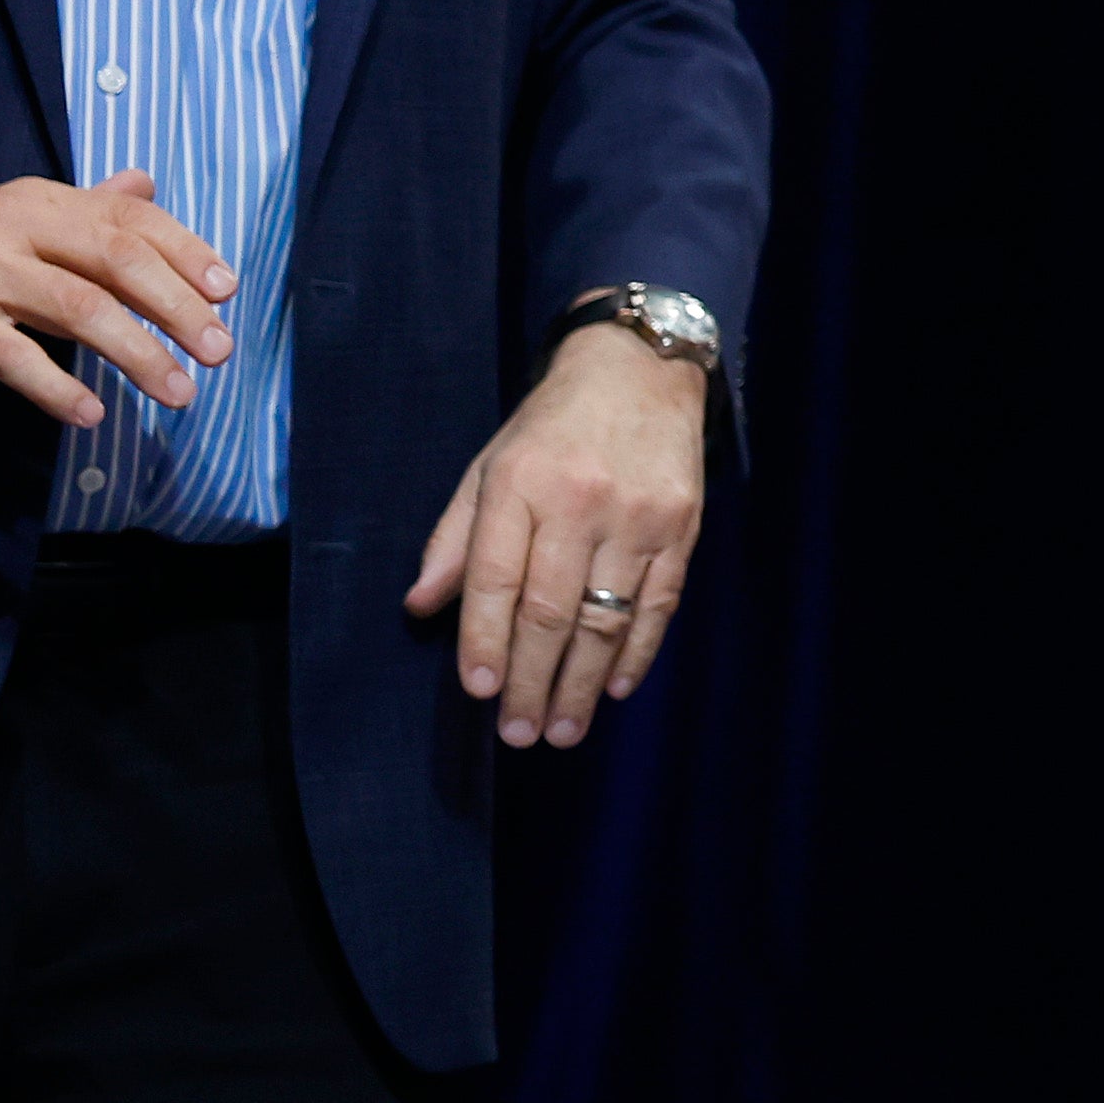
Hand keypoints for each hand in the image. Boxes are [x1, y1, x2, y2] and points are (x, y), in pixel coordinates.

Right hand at [0, 172, 234, 424]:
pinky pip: (16, 357)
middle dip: (180, 308)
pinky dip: (60, 387)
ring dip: (140, 355)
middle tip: (221, 350)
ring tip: (179, 392)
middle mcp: (13, 226)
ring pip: (82, 309)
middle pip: (120, 260)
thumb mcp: (6, 221)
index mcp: (37, 200)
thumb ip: (81, 208)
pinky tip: (92, 414)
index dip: (188, 253)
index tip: (228, 292)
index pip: (133, 220)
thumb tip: (146, 184)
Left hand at [405, 319, 710, 748]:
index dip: (485, 641)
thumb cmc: (551, 424)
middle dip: (532, 681)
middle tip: (519, 734)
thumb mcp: (489, 466)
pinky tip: (616, 688)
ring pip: (606, 619)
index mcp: (521, 483)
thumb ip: (455, 538)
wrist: (640, 367)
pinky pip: (659, 604)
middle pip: (551, 611)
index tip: (479, 692)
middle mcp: (581, 502)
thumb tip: (421, 607)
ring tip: (562, 730)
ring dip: (582, 684)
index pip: (497, 579)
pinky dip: (637, 653)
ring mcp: (638, 517)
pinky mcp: (682, 526)